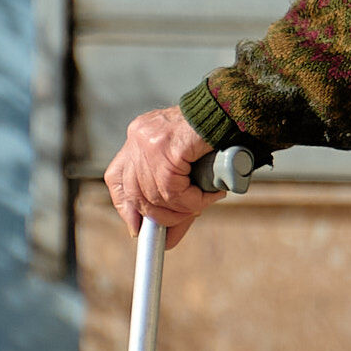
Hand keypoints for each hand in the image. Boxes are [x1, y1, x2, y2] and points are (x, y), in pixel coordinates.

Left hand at [104, 107, 217, 248]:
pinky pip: (173, 188)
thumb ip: (173, 197)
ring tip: (204, 202)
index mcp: (139, 137)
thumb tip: (166, 241)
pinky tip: (209, 195)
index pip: (116, 177)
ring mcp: (149, 140)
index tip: (137, 228)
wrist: (234, 110)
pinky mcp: (168, 145)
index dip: (125, 207)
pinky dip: (193, 200)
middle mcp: (139, 136)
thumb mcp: (187, 167)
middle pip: (136, 192)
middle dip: (161, 215)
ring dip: (184, 208)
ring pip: (156, 194)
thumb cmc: (214, 136)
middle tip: (187, 218)